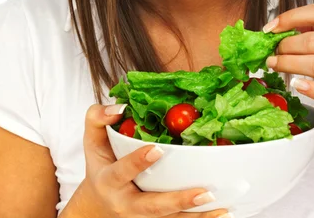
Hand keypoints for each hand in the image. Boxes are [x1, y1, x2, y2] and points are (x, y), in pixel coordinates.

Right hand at [79, 103, 229, 216]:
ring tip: (221, 206)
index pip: (122, 172)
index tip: (158, 149)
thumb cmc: (101, 163)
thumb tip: (120, 106)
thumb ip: (98, 117)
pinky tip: (221, 211)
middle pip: (152, 206)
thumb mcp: (92, 139)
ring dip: (197, 216)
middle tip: (203, 191)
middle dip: (178, 201)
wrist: (97, 204)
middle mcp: (126, 204)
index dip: (138, 162)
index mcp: (109, 180)